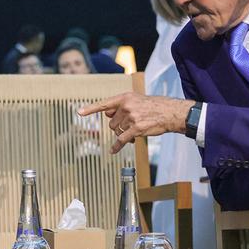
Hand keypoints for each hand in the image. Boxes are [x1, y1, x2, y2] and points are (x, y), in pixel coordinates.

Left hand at [78, 93, 192, 153]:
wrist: (169, 112)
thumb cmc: (153, 106)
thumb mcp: (136, 100)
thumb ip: (120, 106)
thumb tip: (106, 113)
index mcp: (124, 98)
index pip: (104, 104)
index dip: (91, 109)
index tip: (79, 112)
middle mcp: (126, 106)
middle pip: (111, 123)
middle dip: (119, 126)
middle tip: (131, 123)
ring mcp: (131, 117)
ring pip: (117, 131)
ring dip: (124, 134)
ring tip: (136, 129)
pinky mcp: (136, 129)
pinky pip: (122, 140)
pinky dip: (117, 146)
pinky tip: (113, 151)